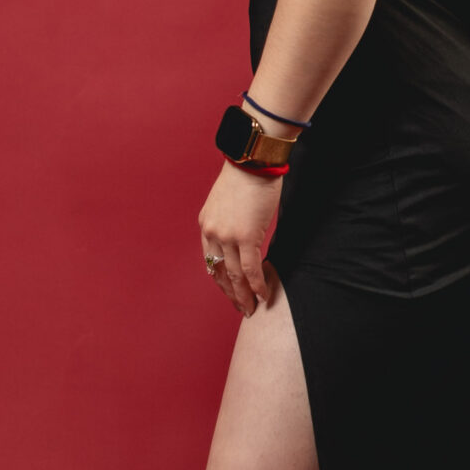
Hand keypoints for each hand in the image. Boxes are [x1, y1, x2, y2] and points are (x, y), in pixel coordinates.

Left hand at [199, 161, 282, 316]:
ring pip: (234, 275)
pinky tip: (263, 295)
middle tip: (241, 308)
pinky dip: (257, 285)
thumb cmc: (246, 177)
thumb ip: (230, 222)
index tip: (230, 291)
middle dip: (231, 293)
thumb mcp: (228, 202)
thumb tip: (244, 237)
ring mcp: (227, 236)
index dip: (221, 279)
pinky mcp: (245, 237)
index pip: (210, 260)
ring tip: (252, 309)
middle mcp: (212, 233)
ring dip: (244, 295)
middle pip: (219, 272)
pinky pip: (250, 269)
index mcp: (206, 225)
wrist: (253, 161)